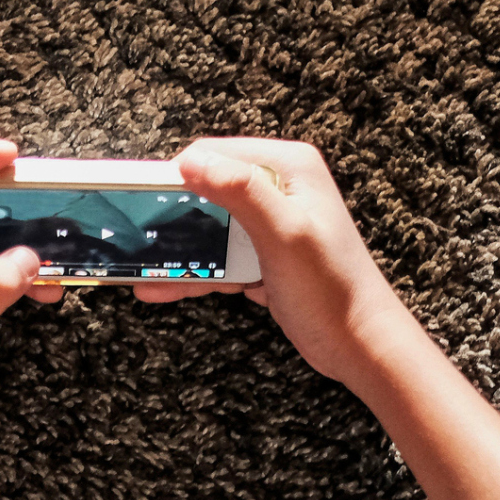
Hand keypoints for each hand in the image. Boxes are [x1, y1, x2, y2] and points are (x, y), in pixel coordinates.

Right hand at [136, 139, 422, 386]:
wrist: (361, 345)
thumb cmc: (335, 291)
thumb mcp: (285, 233)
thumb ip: (241, 191)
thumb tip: (192, 161)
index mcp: (289, 168)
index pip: (215, 154)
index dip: (177, 177)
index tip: (141, 202)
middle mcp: (280, 189)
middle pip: (207, 191)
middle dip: (171, 217)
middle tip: (137, 239)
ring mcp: (271, 225)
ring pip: (208, 228)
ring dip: (178, 249)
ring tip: (140, 268)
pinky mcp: (265, 257)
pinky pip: (219, 258)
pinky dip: (194, 273)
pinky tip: (162, 287)